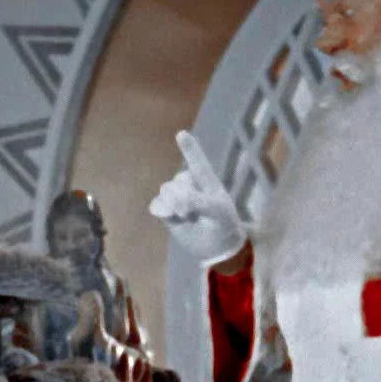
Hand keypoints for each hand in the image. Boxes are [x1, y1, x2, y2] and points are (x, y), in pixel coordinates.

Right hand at [148, 131, 246, 266]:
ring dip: (173, 203)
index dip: (190, 148)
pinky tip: (171, 217)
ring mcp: (177, 199)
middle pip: (178, 180)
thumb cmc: (224, 225)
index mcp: (207, 182)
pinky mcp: (167, 213)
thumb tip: (175, 199)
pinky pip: (157, 204)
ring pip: (166, 190)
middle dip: (181, 195)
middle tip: (191, 212)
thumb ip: (199, 201)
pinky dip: (162, 209)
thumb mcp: (218, 212)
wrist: (217, 248)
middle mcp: (191, 187)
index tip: (181, 134)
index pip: (198, 163)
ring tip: (185, 216)